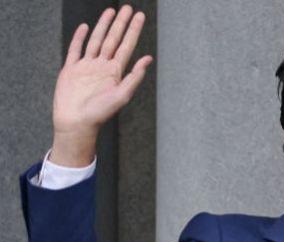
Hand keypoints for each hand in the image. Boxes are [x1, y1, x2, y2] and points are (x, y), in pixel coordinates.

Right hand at [51, 5, 151, 165]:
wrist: (76, 123)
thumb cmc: (100, 113)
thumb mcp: (121, 95)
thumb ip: (134, 77)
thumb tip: (148, 58)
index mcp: (115, 72)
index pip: (127, 46)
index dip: (133, 30)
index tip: (139, 16)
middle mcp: (102, 67)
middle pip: (113, 39)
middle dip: (120, 23)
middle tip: (128, 8)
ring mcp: (86, 67)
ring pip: (96, 41)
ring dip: (103, 26)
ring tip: (110, 11)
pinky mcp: (71, 70)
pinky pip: (75, 50)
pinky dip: (79, 38)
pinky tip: (84, 27)